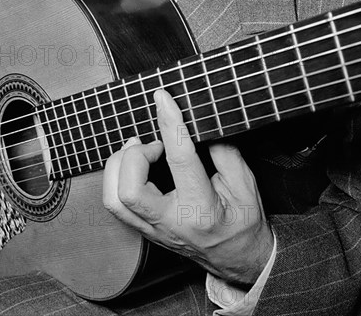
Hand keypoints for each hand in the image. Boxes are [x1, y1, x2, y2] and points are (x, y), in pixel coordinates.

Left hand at [103, 89, 273, 284]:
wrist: (237, 260)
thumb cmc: (242, 223)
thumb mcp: (246, 185)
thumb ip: (224, 153)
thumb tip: (198, 126)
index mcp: (201, 210)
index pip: (180, 160)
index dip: (170, 124)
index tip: (164, 99)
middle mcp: (171, 223)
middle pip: (129, 189)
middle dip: (134, 155)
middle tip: (152, 143)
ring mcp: (153, 230)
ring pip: (114, 200)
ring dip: (118, 167)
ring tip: (136, 150)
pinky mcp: (143, 230)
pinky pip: (115, 204)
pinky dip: (116, 178)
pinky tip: (130, 165)